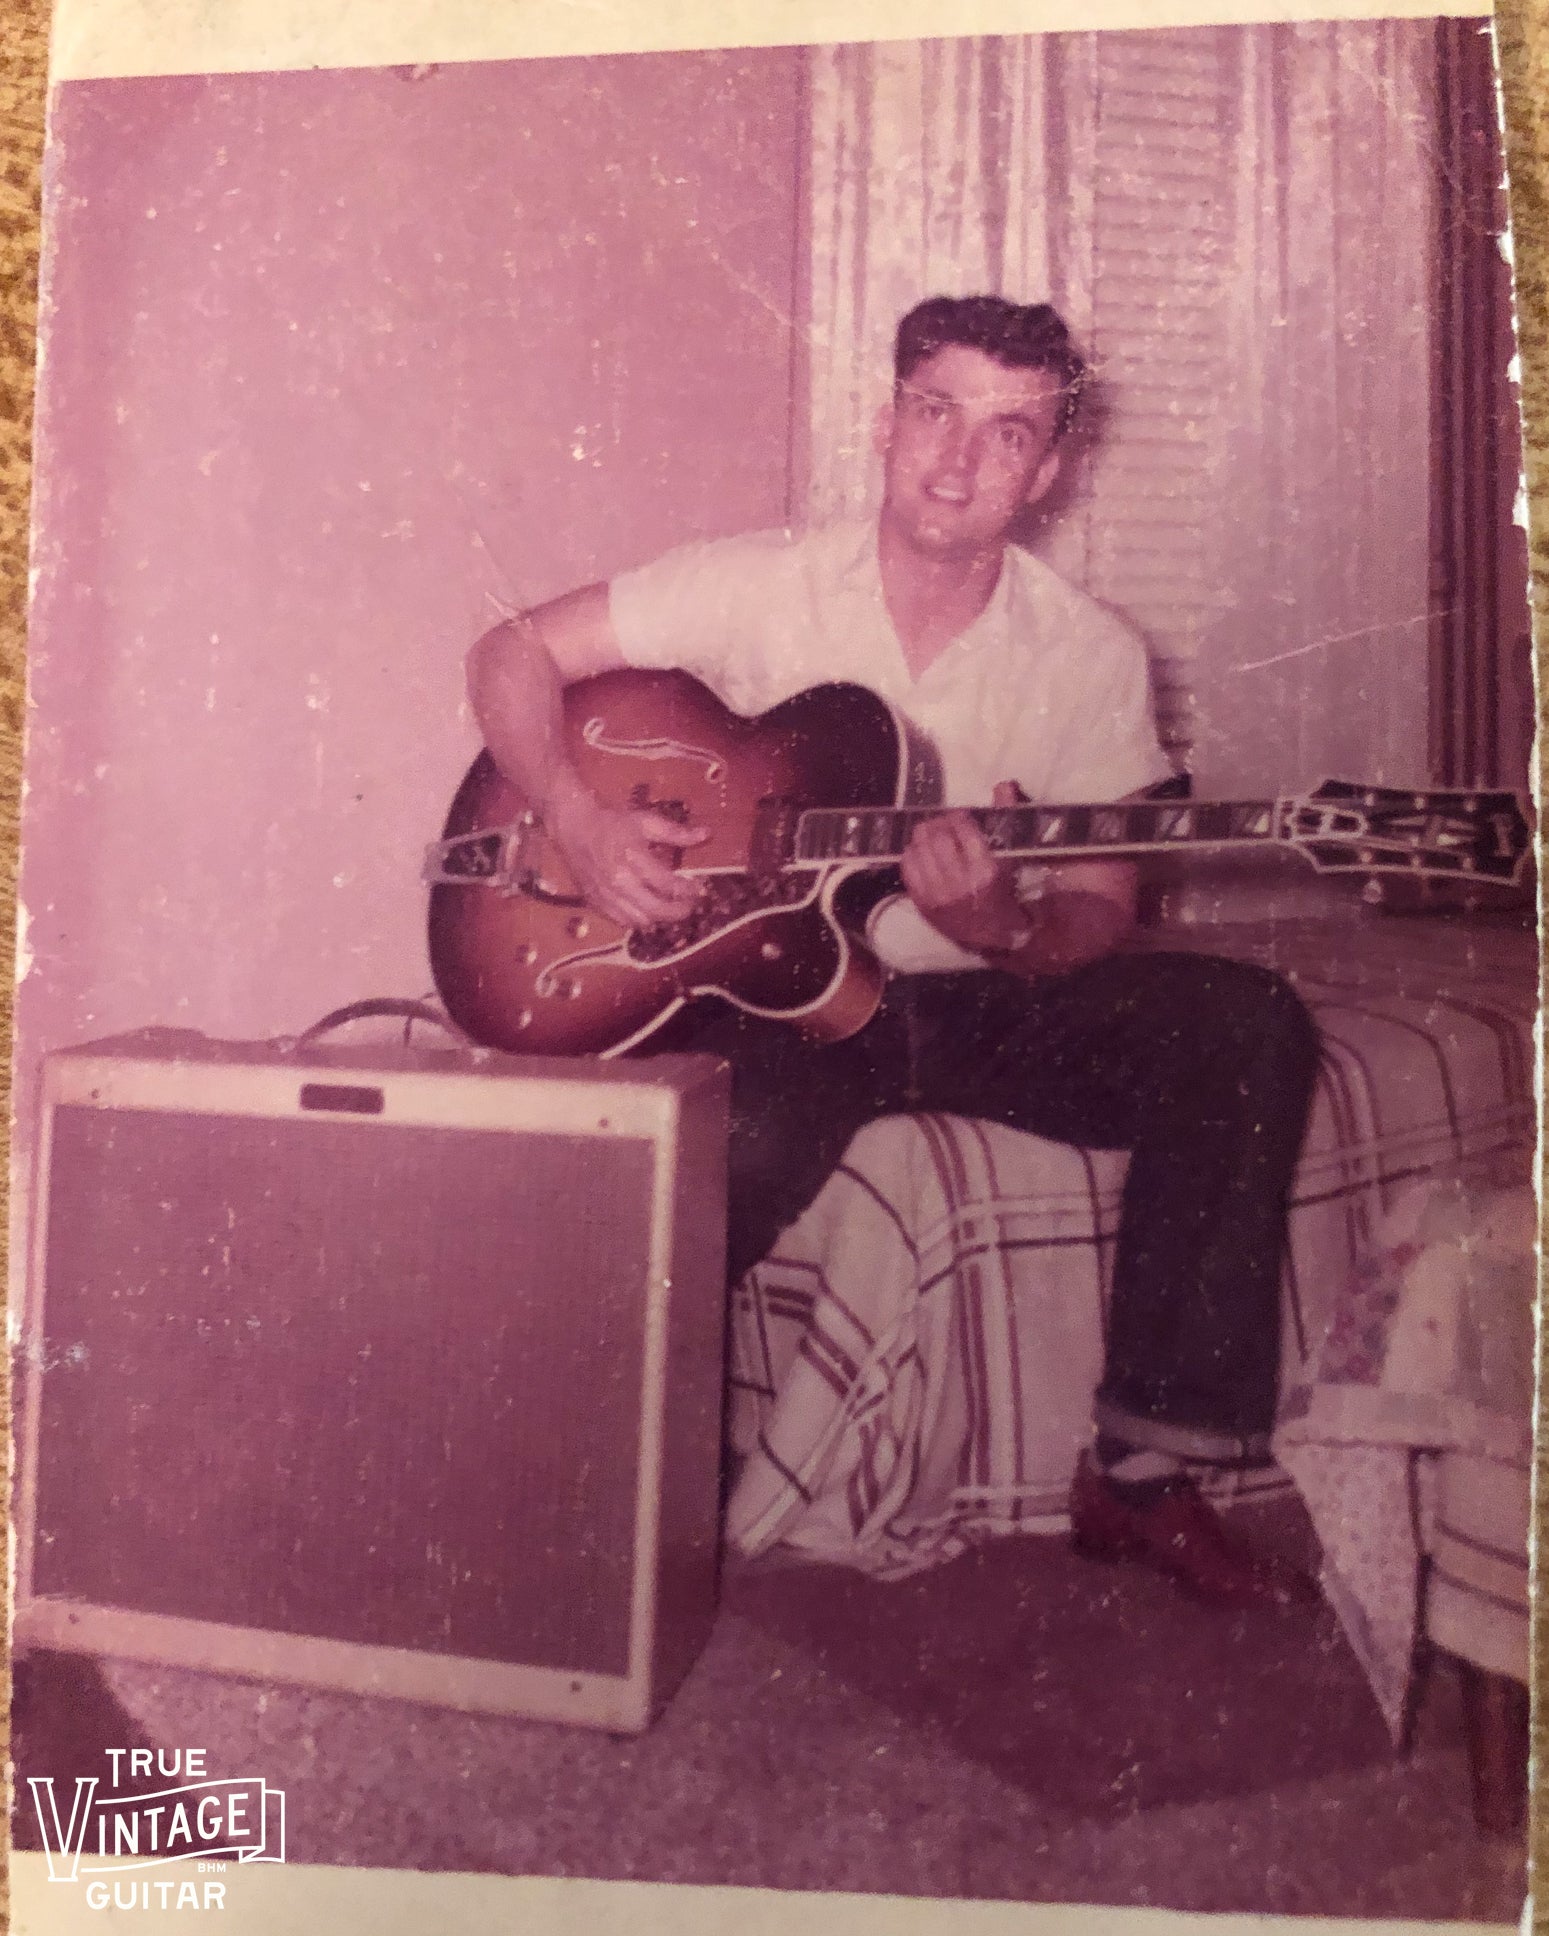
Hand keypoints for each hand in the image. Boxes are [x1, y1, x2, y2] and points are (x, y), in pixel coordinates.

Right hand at [547, 785, 707, 928]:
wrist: (572, 826)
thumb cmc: (611, 821)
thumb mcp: (646, 821)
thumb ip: (676, 832)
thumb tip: (706, 834)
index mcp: (633, 858)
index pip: (668, 884)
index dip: (688, 890)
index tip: (700, 889)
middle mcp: (619, 881)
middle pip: (656, 909)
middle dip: (679, 911)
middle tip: (690, 905)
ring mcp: (605, 895)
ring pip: (639, 921)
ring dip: (659, 918)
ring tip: (670, 909)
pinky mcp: (594, 902)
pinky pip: (620, 922)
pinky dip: (637, 920)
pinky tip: (647, 912)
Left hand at [899, 780, 1028, 956]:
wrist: (992, 932)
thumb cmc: (1004, 891)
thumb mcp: (1010, 857)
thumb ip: (1006, 818)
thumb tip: (1004, 785)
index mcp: (986, 870)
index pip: (963, 828)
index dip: (958, 816)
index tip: (960, 816)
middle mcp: (960, 882)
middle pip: (936, 836)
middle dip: (938, 823)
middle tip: (942, 823)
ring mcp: (938, 894)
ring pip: (918, 849)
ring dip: (922, 836)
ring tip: (931, 835)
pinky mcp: (922, 903)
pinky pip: (907, 868)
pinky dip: (911, 854)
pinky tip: (921, 852)